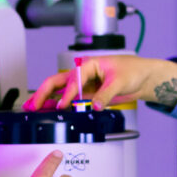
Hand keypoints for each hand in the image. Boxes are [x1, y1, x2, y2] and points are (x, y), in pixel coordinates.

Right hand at [23, 55, 176, 111]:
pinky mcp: (88, 96)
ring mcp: (84, 86)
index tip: (63, 105)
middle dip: (43, 94)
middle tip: (32, 104)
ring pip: (60, 92)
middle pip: (57, 83)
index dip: (67, 94)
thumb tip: (93, 105)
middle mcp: (83, 75)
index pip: (73, 80)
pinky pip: (71, 102)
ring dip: (46, 100)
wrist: (144, 77)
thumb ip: (105, 94)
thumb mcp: (120, 82)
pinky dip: (59, 106)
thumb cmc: (134, 70)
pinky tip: (49, 111)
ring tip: (32, 108)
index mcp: (89, 65)